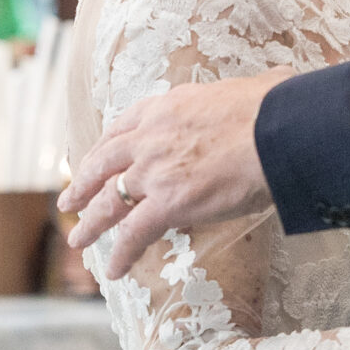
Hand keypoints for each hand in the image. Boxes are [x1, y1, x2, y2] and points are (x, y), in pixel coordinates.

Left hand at [60, 73, 277, 277]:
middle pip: (104, 164)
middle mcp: (150, 137)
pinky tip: (113, 269)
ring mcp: (154, 171)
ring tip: (78, 239)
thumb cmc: (275, 109)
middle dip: (83, 184)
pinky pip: (134, 233)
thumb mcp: (251, 88)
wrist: (277, 130)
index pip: (124, 127)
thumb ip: (250, 92)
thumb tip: (278, 80)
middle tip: (70, 200)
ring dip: (91, 222)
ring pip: (110, 200)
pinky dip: (121, 254)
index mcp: (166, 107)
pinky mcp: (167, 203)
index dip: (106, 148)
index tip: (98, 158)